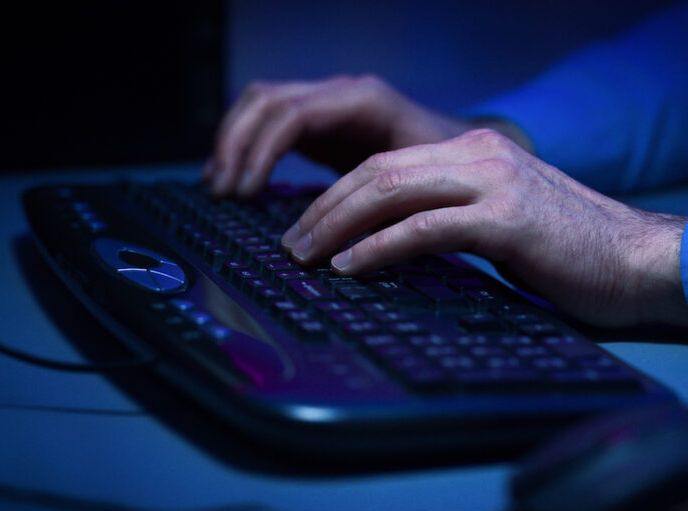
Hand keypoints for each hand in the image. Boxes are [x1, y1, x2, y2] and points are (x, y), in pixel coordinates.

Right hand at [203, 74, 470, 197]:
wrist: (468, 158)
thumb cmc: (452, 174)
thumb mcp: (421, 187)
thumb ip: (383, 202)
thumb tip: (345, 240)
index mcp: (364, 101)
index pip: (294, 114)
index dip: (262, 151)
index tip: (246, 192)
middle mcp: (341, 94)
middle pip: (267, 100)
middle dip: (237, 145)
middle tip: (224, 193)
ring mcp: (329, 105)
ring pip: (261, 105)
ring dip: (234, 142)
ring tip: (219, 187)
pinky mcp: (322, 124)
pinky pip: (270, 123)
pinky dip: (246, 147)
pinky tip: (233, 180)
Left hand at [280, 129, 687, 327]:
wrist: (641, 262)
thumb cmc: (573, 254)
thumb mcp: (504, 223)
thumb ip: (455, 220)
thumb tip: (394, 246)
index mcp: (479, 151)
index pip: (388, 163)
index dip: (339, 194)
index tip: (308, 227)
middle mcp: (483, 154)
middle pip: (379, 170)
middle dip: (325, 207)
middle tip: (292, 243)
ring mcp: (496, 182)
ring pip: (392, 191)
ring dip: (338, 225)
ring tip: (307, 256)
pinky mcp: (507, 220)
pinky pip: (425, 228)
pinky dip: (378, 247)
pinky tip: (350, 267)